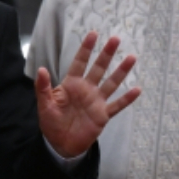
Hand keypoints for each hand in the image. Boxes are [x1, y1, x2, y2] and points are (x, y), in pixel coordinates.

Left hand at [36, 32, 140, 157]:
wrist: (61, 144)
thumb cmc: (51, 122)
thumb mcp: (44, 105)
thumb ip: (43, 88)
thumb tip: (41, 69)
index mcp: (71, 85)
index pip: (79, 63)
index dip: (86, 49)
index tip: (93, 34)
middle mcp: (87, 89)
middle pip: (99, 68)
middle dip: (107, 54)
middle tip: (116, 39)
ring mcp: (97, 101)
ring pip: (111, 83)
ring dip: (121, 71)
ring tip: (132, 58)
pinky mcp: (103, 114)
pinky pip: (117, 105)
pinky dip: (127, 98)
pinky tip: (137, 90)